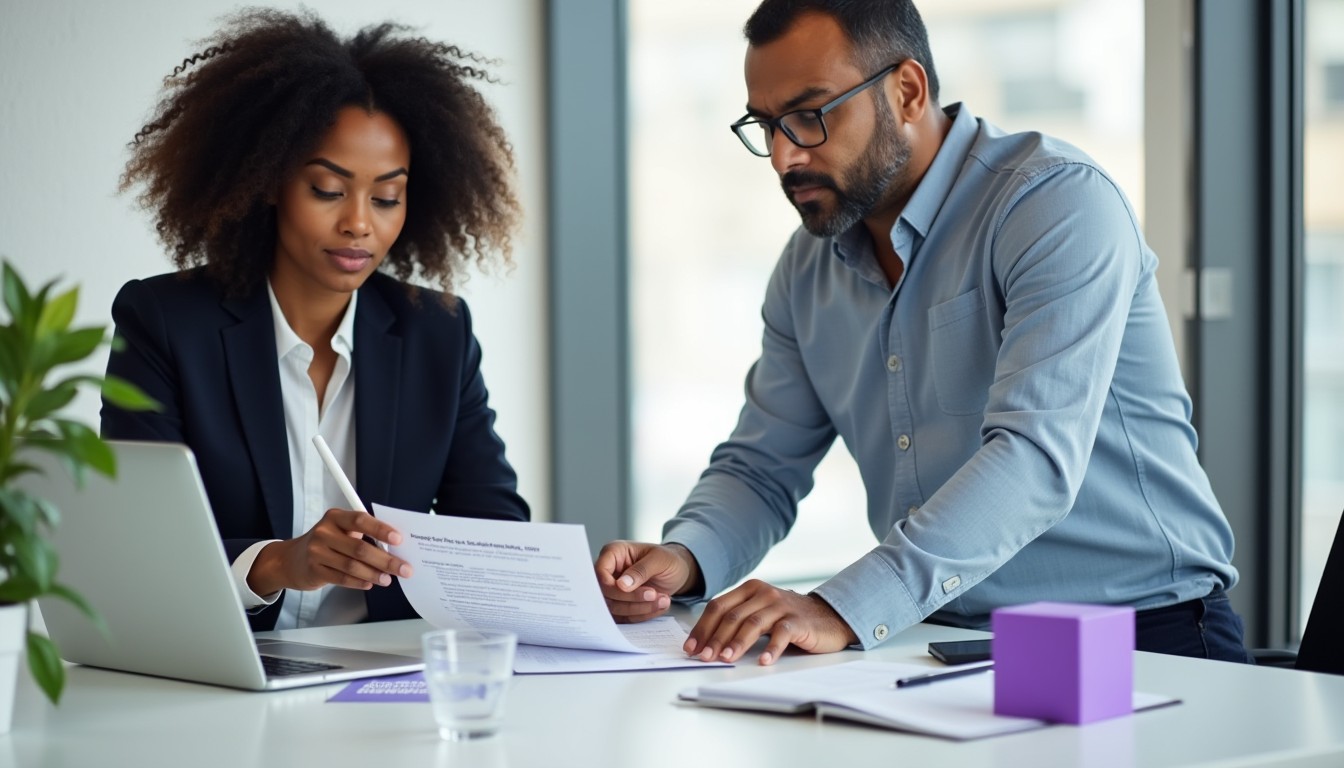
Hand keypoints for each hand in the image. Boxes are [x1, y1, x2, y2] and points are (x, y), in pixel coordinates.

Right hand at [247, 508, 412, 594]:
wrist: (291, 559)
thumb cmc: (325, 542)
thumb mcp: (340, 530)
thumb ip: (363, 535)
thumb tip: (393, 548)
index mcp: (335, 517)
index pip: (361, 520)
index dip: (381, 529)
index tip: (398, 539)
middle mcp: (324, 532)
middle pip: (360, 548)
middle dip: (386, 560)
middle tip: (403, 568)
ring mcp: (317, 552)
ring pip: (352, 566)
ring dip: (374, 574)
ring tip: (388, 579)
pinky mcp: (314, 571)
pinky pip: (342, 578)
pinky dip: (359, 582)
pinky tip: (369, 583)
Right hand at [595, 541, 700, 622]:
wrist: (678, 571)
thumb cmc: (667, 559)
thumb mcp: (659, 559)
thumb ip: (640, 570)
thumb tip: (621, 585)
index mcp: (613, 553)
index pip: (599, 572)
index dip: (610, 585)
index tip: (630, 589)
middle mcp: (610, 572)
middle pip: (605, 594)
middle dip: (630, 599)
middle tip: (654, 594)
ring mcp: (614, 591)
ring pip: (615, 609)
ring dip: (640, 609)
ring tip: (663, 600)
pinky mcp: (622, 605)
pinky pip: (625, 618)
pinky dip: (643, 616)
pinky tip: (659, 606)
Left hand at [686, 580, 857, 665]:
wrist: (827, 617)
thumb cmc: (787, 618)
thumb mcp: (759, 612)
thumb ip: (737, 620)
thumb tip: (705, 643)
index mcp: (749, 589)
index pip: (718, 606)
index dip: (702, 628)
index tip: (691, 647)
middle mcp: (763, 593)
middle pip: (732, 616)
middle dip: (714, 638)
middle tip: (704, 657)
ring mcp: (781, 606)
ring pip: (753, 624)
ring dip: (737, 643)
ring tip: (726, 659)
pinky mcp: (798, 621)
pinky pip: (781, 634)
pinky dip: (771, 649)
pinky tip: (763, 662)